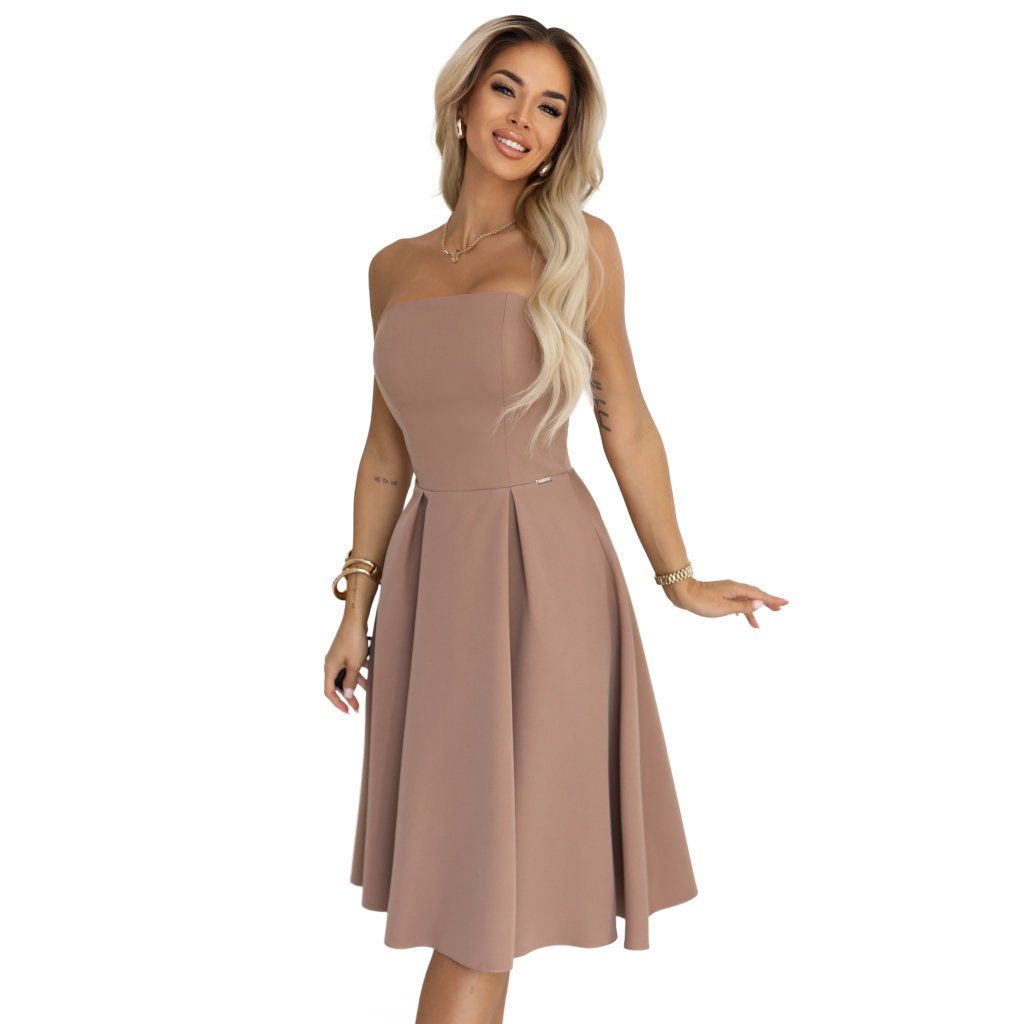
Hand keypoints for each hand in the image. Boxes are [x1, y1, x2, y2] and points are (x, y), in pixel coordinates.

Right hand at [324, 617, 371, 713]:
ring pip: (345, 676)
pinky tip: (369, 677)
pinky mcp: (344, 652)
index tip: (347, 711)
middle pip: (337, 685)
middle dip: (347, 696)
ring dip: (355, 685)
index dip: (337, 703)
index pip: (329, 692)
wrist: (356, 619)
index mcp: (329, 668)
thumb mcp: (354, 664)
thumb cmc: (354, 641)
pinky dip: (358, 673)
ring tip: (367, 692)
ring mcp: (337, 657)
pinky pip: (349, 667)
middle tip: (357, 708)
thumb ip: (350, 681)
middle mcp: (331, 664)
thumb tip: (346, 695)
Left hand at [663, 577, 787, 628]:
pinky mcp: (720, 594)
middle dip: (767, 603)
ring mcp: (726, 590)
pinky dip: (742, 609)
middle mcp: (734, 587)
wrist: (682, 592)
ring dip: (753, 610)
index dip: (773, 600)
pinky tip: (740, 616)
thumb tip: (760, 603)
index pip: (759, 595)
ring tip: (758, 624)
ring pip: (745, 599)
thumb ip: (743, 607)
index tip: (785, 603)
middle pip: (755, 595)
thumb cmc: (701, 601)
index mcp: (737, 589)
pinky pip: (736, 601)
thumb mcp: (724, 607)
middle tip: (779, 610)